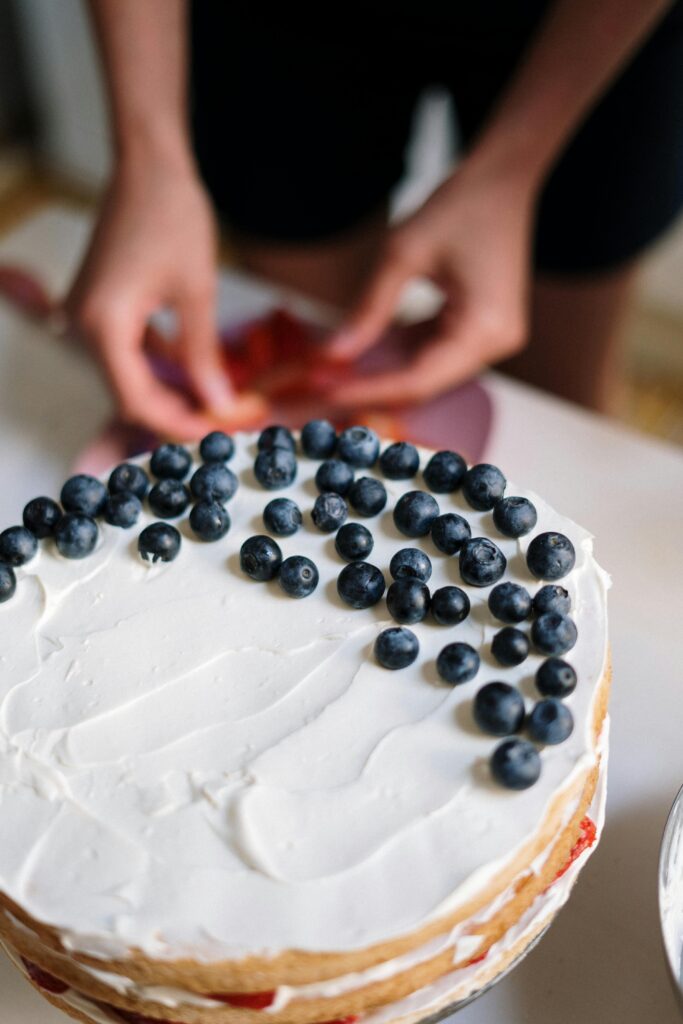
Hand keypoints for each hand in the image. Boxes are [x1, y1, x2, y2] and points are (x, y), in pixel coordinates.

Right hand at [66, 153, 264, 437]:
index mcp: (104, 326)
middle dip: (176, 411)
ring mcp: (86, 315)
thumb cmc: (173, 218)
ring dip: (169, 391)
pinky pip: (125, 351)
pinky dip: (157, 366)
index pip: (136, 402)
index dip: (177, 424)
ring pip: (127, 376)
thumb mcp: (197, 294)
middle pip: (129, 394)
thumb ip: (204, 357)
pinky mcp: (97, 305)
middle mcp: (84, 325)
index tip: (216, 433)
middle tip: (223, 420)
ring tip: (213, 400)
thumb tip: (220, 405)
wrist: (147, 164)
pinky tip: (191, 370)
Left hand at [325, 158, 533, 406]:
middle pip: (424, 383)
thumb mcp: (403, 254)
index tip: (326, 393)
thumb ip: (369, 309)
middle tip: (322, 388)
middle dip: (372, 386)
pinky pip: (434, 353)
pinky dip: (399, 352)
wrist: (502, 180)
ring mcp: (491, 339)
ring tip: (334, 373)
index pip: (418, 380)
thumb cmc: (460, 206)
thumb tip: (332, 354)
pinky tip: (363, 350)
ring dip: (382, 371)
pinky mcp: (481, 330)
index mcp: (484, 329)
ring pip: (426, 371)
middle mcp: (495, 344)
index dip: (370, 391)